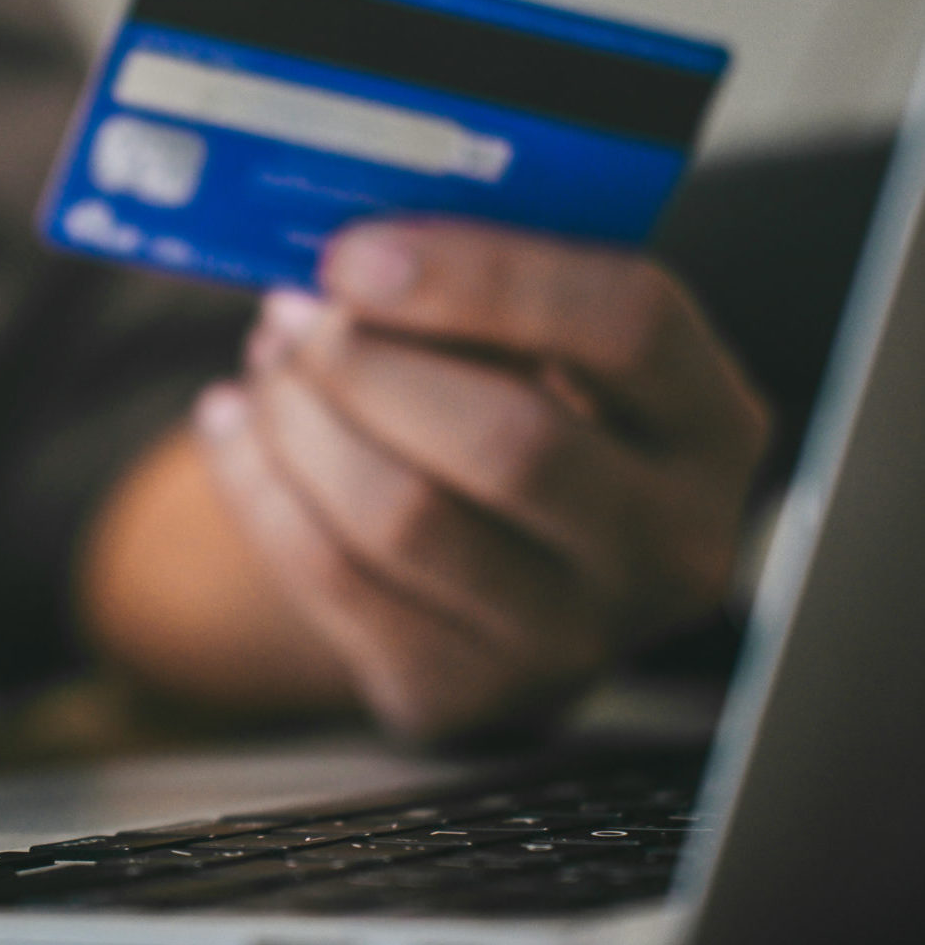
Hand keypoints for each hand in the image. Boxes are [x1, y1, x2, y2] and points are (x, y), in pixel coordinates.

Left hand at [194, 219, 769, 737]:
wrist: (502, 582)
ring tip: (268, 363)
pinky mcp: (458, 692)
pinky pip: (330, 578)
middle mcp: (668, 548)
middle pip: (509, 441)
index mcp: (711, 428)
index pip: (629, 327)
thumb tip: (347, 254)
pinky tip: (232, 424)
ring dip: (302, 422)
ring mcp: (568, 640)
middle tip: (295, 312)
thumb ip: (483, 297)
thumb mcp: (547, 354)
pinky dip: (258, 484)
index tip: (357, 251)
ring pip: (403, 517)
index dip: (482, 278)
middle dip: (369, 362)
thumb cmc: (519, 419)